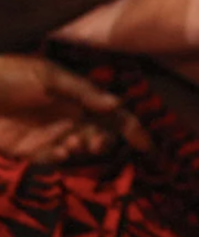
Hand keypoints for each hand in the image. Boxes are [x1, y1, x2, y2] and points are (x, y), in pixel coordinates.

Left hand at [0, 54, 150, 163]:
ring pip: (79, 150)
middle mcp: (68, 117)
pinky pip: (51, 160)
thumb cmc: (9, 76)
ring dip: (82, 150)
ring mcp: (49, 134)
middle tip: (93, 142)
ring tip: (71, 144)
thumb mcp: (48, 76)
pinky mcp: (28, 150)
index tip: (147, 147)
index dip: (132, 129)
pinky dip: (58, 159)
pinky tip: (55, 152)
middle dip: (104, 141)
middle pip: (100, 135)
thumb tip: (117, 104)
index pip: (112, 114)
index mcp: (77, 97)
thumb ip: (83, 91)